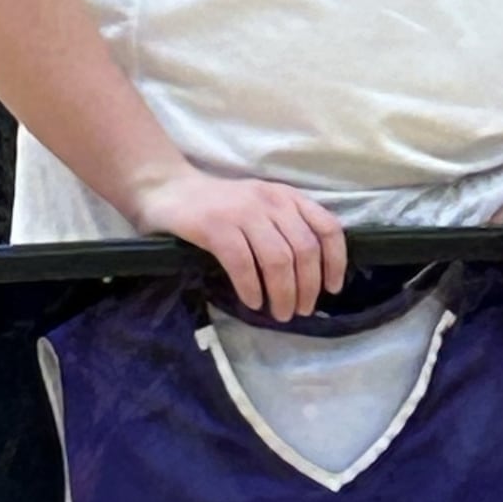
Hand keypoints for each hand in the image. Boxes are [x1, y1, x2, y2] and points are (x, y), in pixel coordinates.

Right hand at [128, 164, 347, 320]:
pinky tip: (252, 302)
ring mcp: (242, 212)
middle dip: (308, 287)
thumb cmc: (218, 205)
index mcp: (287, 197)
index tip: (332, 289)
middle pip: (305, 250)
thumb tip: (312, 275)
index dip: (335, 262)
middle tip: (302, 311)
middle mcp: (271, 201)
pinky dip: (251, 288)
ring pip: (278, 260)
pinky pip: (242, 263)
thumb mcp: (261, 207)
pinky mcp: (215, 226)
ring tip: (280, 313)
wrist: (167, 188)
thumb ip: (285, 227)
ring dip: (283, 294)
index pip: (327, 228)